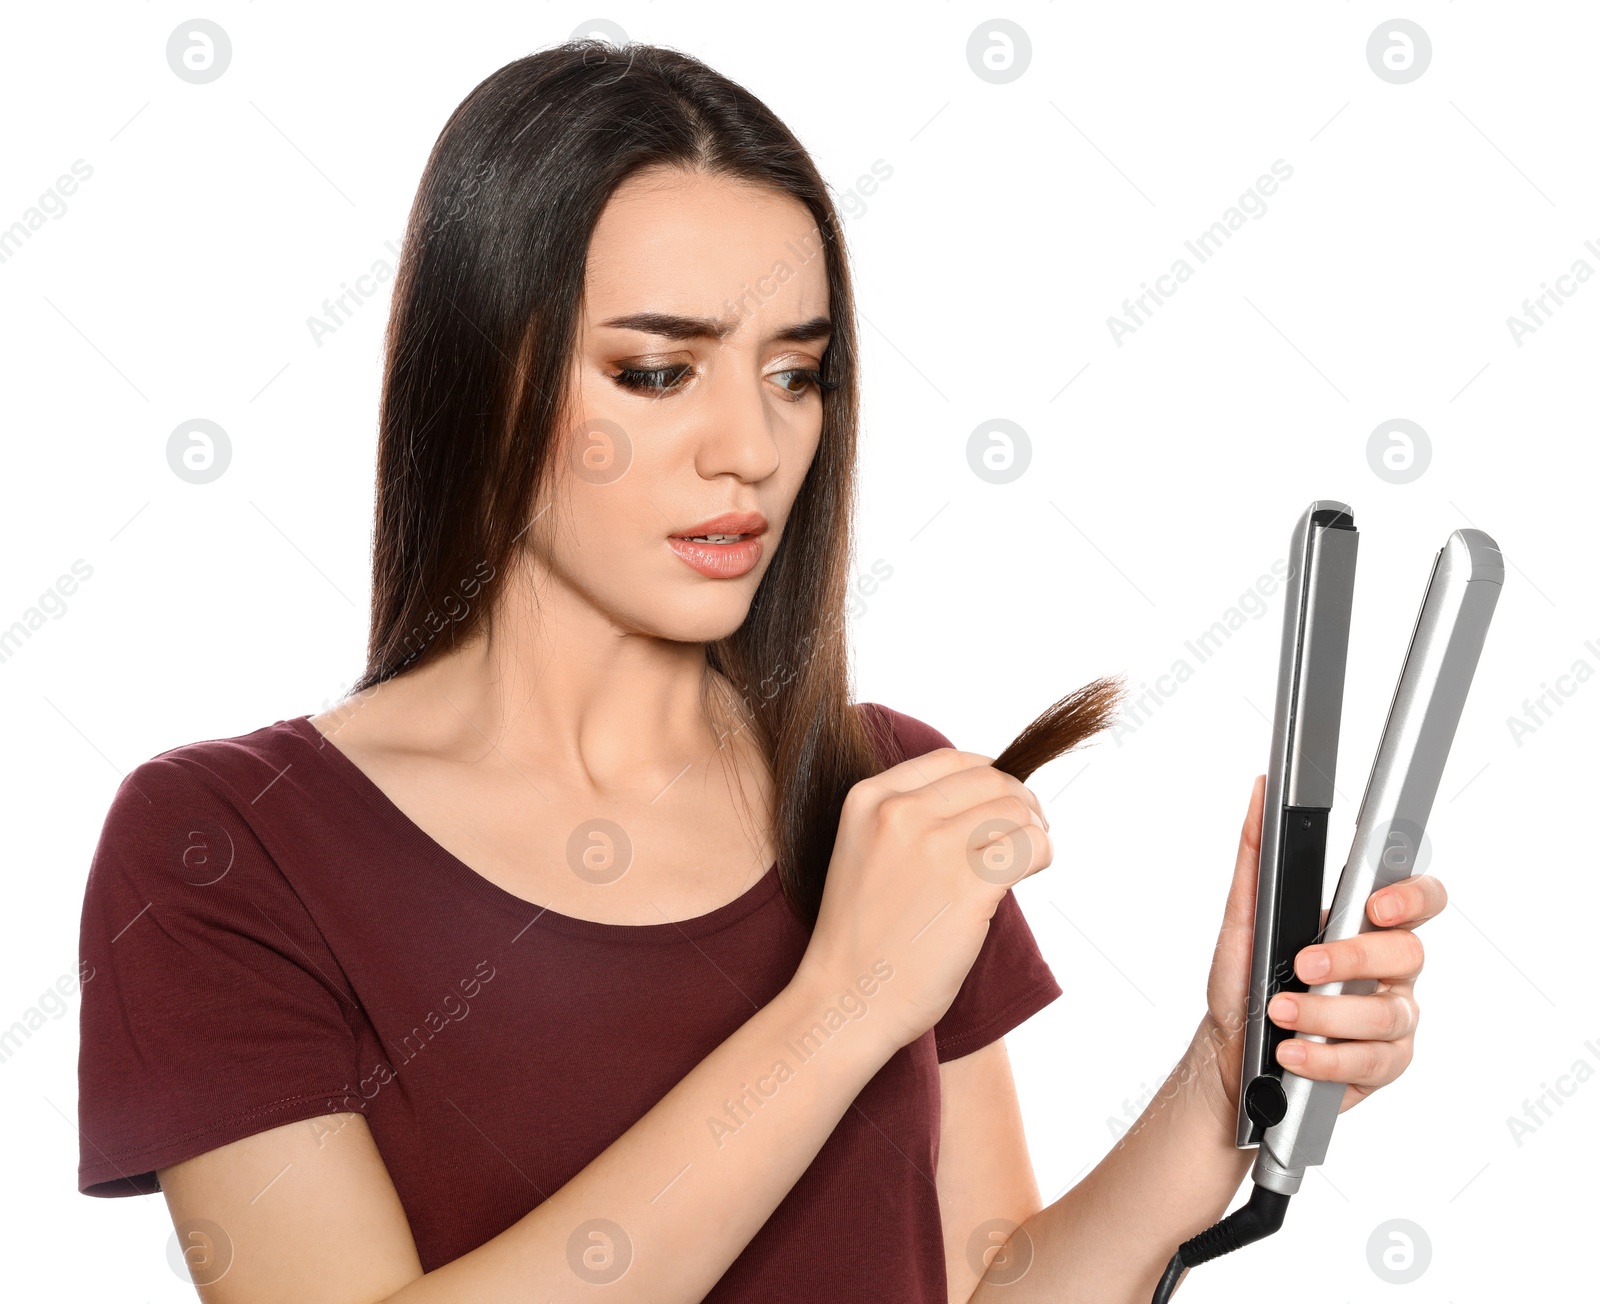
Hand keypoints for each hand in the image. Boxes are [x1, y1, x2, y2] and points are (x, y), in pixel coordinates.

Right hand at [795, 748, 1050, 1054]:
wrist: (847, 997)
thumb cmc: (861, 936)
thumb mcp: (863, 850)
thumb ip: (908, 817)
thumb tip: (984, 799)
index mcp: (869, 798)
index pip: (950, 760)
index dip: (987, 775)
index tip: (1000, 799)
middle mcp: (899, 812)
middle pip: (990, 780)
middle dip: (1019, 802)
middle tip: (1029, 828)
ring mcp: (934, 846)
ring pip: (1015, 810)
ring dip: (1034, 830)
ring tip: (1029, 854)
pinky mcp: (968, 884)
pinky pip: (1030, 847)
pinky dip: (1042, 855)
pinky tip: (1031, 872)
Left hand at [1195, 774, 1447, 1125]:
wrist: (1230, 1050)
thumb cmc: (1245, 980)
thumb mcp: (1243, 918)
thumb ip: (1255, 857)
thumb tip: (1259, 791)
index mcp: (1366, 924)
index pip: (1419, 896)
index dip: (1412, 895)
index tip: (1377, 904)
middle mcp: (1390, 968)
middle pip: (1408, 953)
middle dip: (1352, 959)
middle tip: (1303, 965)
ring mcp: (1392, 1017)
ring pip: (1389, 1013)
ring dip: (1326, 1014)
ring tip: (1280, 1012)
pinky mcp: (1384, 1063)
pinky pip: (1374, 1061)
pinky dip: (1326, 1056)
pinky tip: (1293, 1052)